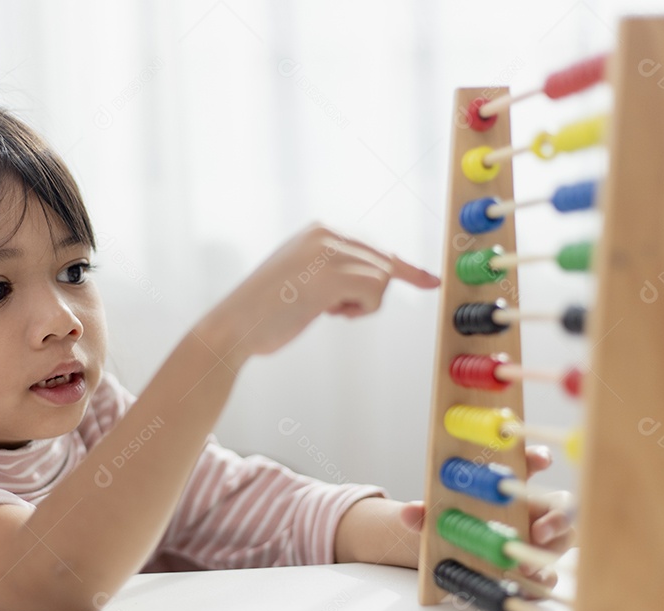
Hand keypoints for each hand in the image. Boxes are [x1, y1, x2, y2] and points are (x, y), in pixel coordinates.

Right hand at [197, 222, 438, 363]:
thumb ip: (336, 270)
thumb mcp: (304, 278)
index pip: (373, 247)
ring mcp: (329, 251)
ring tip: (324, 311)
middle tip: (339, 311)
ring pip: (382, 278)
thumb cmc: (266, 311)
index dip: (404, 268)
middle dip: (371, 293)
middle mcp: (326, 233)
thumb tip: (379, 276)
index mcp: (318, 231)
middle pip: (383, 262)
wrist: (233, 326)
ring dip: (362, 304)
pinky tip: (328, 313)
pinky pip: (375, 292)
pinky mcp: (333, 274)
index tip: (430, 280)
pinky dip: (361, 310)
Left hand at [396, 445, 574, 585]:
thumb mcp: (432, 518)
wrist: (446, 555)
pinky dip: (541, 581)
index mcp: (508, 486)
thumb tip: (409, 512)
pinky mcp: (535, 569)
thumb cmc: (448, 524)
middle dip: (557, 515)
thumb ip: (422, 515)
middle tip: (538, 530)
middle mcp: (531, 510)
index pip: (529, 464)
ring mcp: (538, 540)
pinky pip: (548, 575)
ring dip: (549, 552)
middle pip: (561, 506)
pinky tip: (525, 587)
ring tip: (524, 565)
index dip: (538, 458)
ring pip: (562, 541)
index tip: (540, 460)